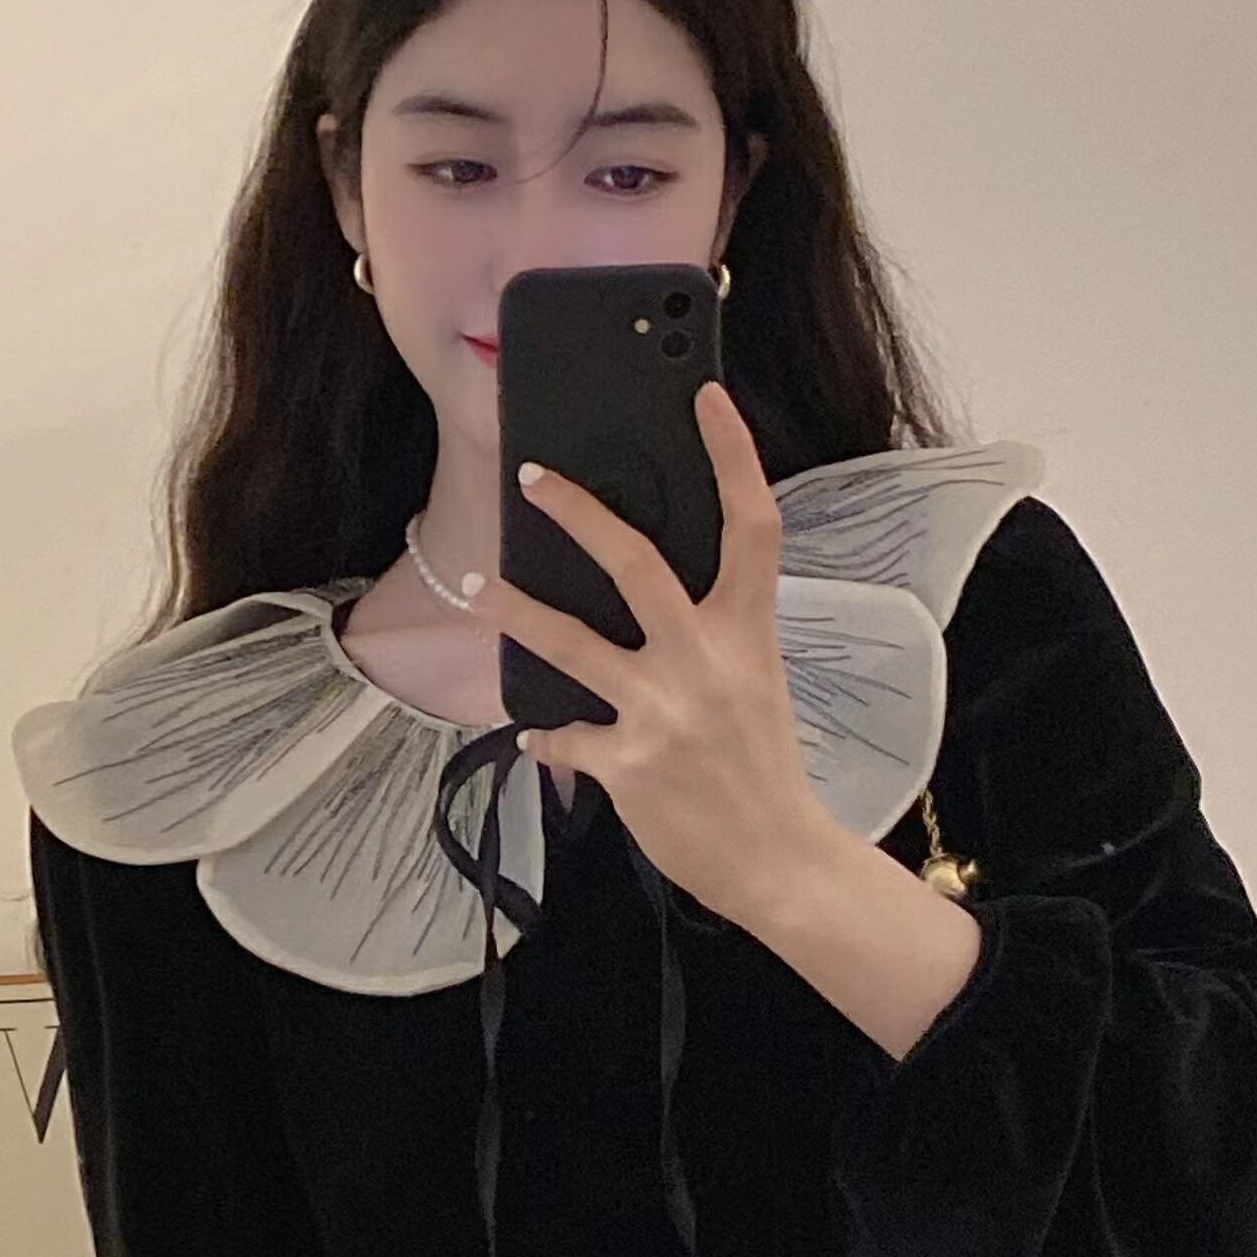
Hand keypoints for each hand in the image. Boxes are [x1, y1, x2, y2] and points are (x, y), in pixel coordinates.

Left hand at [479, 377, 843, 926]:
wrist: (777, 860)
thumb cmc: (763, 768)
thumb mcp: (756, 683)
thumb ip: (711, 634)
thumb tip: (648, 594)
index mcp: (750, 631)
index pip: (752, 524)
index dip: (733, 454)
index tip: (705, 396)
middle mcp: (707, 660)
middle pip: (636, 564)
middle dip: (578, 513)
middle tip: (533, 477)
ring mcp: (664, 711)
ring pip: (573, 643)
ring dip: (518, 613)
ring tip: (479, 590)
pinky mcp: (628, 763)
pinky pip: (565, 736)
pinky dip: (546, 735)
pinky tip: (535, 734)